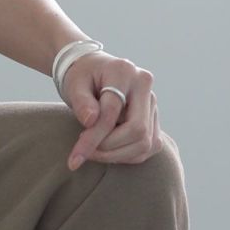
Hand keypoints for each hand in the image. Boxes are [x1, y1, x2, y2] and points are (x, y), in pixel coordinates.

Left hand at [60, 51, 163, 169]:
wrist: (93, 72)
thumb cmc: (82, 78)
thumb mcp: (74, 85)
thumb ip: (81, 102)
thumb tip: (90, 121)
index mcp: (124, 72)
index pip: (112, 112)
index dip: (93, 137)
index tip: (74, 158)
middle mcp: (144, 86)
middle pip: (137, 130)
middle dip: (109, 148)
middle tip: (86, 151)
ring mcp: (153, 104)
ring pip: (144, 143)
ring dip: (116, 155)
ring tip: (94, 150)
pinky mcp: (154, 121)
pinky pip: (146, 149)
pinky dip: (126, 156)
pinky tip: (107, 151)